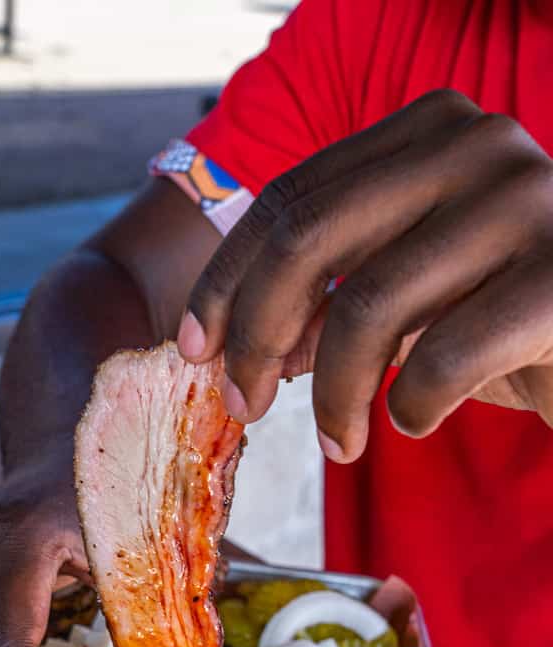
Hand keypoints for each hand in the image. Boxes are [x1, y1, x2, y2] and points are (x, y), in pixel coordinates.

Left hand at [177, 89, 552, 460]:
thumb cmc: (506, 320)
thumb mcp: (408, 299)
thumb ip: (329, 300)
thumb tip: (233, 347)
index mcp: (428, 131)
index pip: (291, 198)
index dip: (227, 279)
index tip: (195, 348)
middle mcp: (475, 145)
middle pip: (307, 240)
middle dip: (255, 336)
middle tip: (245, 405)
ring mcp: (524, 202)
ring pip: (367, 308)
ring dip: (333, 398)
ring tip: (339, 444)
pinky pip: (440, 359)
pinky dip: (411, 409)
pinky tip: (416, 422)